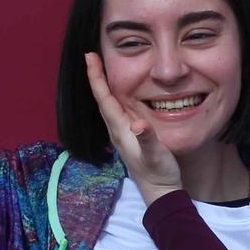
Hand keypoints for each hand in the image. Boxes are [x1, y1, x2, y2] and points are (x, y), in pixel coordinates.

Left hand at [85, 53, 184, 202]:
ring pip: (108, 105)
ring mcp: (122, 134)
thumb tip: (139, 124)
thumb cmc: (159, 173)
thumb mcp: (155, 156)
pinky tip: (120, 94)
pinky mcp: (130, 136)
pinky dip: (115, 97)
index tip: (89, 57)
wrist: (160, 192)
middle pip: (102, 99)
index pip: (104, 99)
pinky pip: (118, 111)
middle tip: (92, 56)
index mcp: (120, 130)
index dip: (96, 78)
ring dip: (103, 86)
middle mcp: (117, 130)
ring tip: (101, 69)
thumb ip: (148, 140)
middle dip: (97, 77)